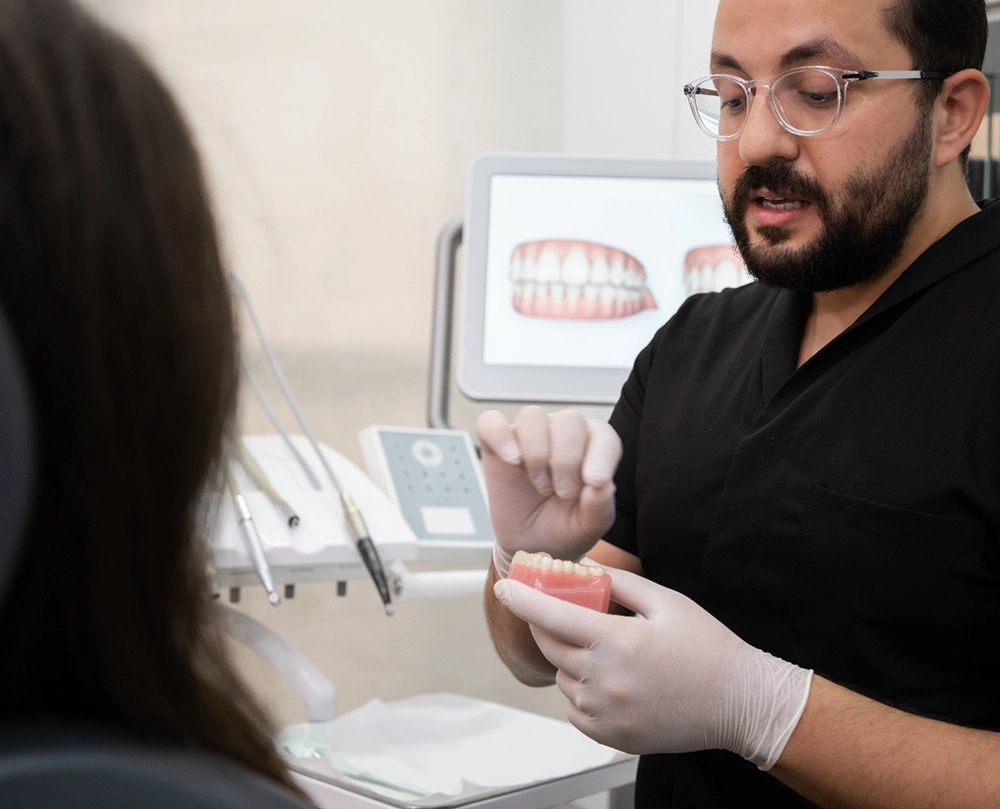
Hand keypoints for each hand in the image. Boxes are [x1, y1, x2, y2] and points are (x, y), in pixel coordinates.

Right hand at [476, 407, 621, 573]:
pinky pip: (491, 422)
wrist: (530, 544)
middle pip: (568, 420)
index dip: (601, 457)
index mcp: (594, 445)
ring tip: (541, 484)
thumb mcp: (590, 526)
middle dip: (567, 461)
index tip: (594, 483)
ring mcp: (528, 435)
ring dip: (538, 454)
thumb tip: (601, 483)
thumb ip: (600, 507)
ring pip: (533, 417)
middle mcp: (562, 432)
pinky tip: (512, 460)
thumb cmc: (564, 526)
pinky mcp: (496, 443)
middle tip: (564, 493)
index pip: (602, 434)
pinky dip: (500, 436)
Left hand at [493, 567, 812, 769]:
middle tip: (564, 611)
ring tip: (606, 650)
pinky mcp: (611, 736)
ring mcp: (606, 712)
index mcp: (617, 642)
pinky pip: (575, 709)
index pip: (552, 615)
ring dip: (570, 659)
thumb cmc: (707, 649)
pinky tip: (610, 680)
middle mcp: (605, 680)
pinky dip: (581, 691)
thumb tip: (585, 568)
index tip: (505, 585)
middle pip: (550, 646)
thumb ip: (620, 582)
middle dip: (548, 624)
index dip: (522, 598)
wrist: (739, 702)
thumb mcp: (666, 601)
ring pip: (562, 678)